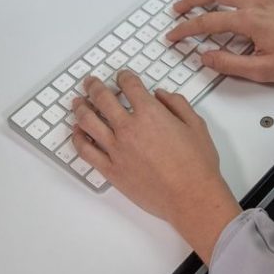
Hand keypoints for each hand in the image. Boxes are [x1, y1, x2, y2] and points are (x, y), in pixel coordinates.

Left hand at [71, 71, 241, 262]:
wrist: (190, 197)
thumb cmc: (197, 164)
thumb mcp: (196, 125)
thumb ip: (177, 104)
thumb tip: (161, 95)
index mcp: (150, 113)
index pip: (129, 85)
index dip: (124, 76)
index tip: (122, 76)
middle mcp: (128, 128)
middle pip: (102, 98)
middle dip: (94, 86)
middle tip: (90, 82)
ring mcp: (116, 150)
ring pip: (88, 122)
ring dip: (80, 107)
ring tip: (77, 102)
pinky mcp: (111, 170)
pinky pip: (86, 151)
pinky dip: (77, 138)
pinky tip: (76, 132)